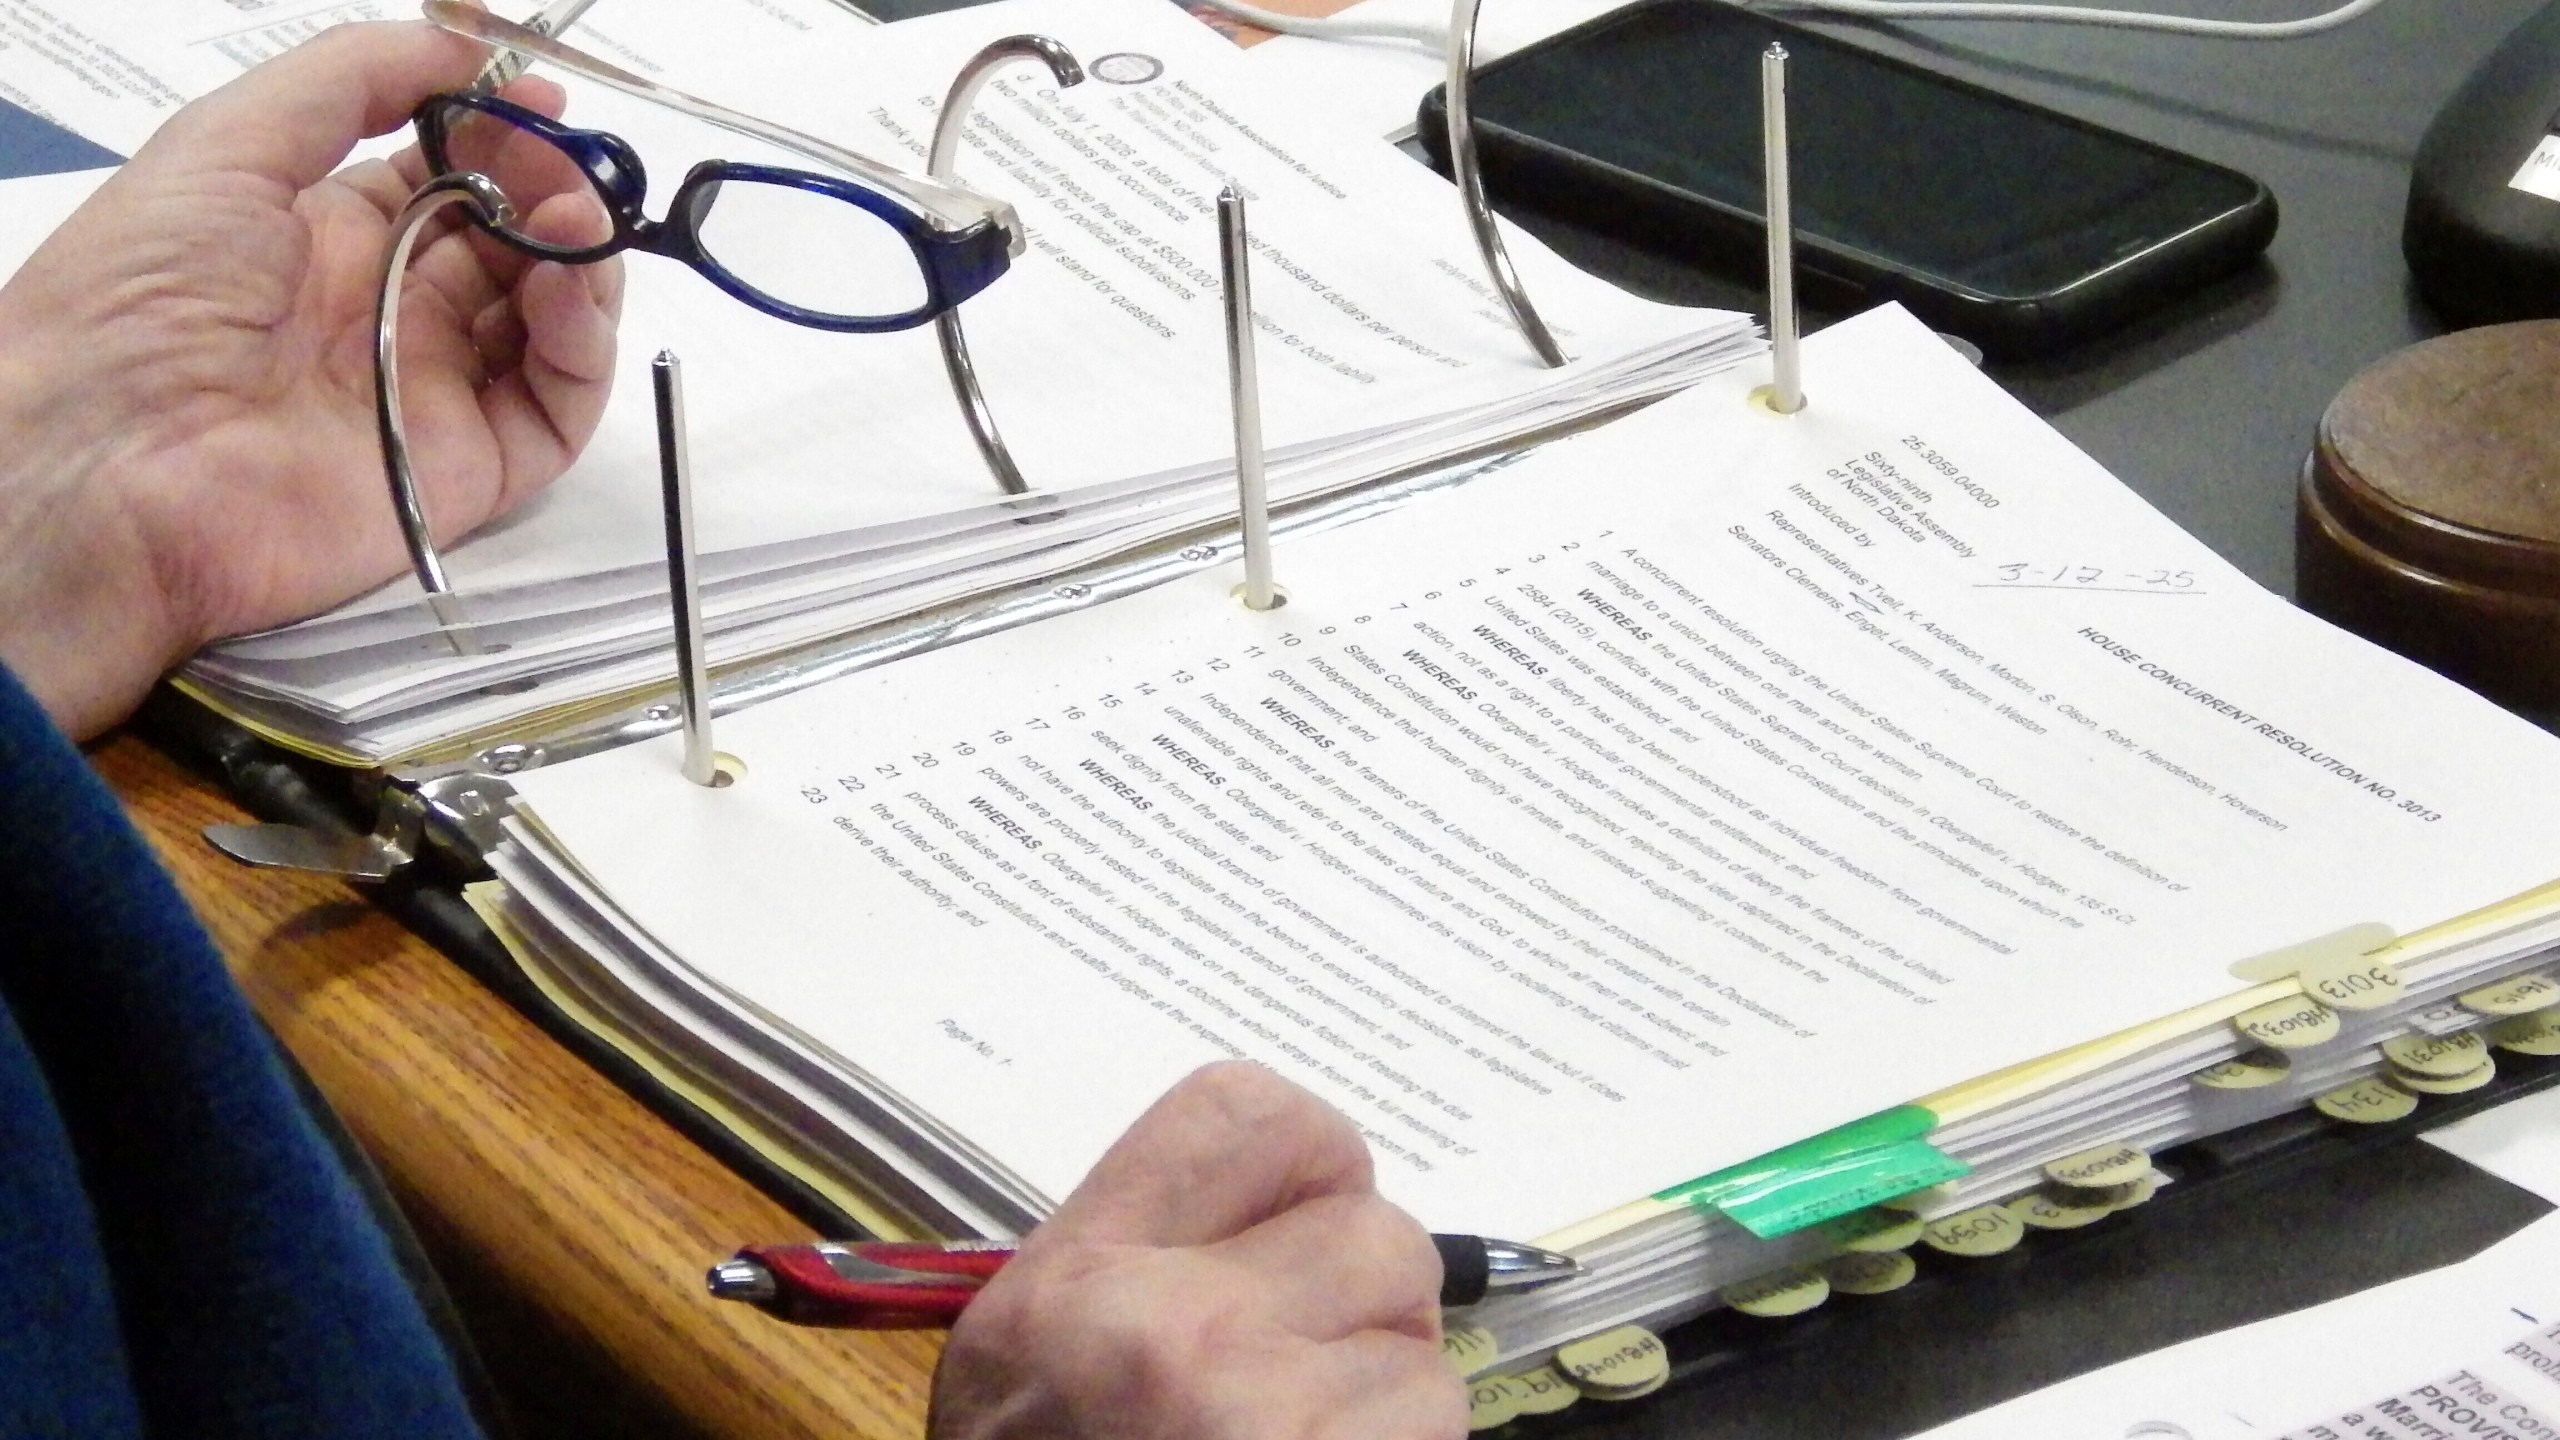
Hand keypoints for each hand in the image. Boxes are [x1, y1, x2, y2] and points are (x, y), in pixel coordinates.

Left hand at [0, 20, 622, 738]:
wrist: (104, 461)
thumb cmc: (138, 298)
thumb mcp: (229, 139)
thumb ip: (354, 77)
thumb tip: (472, 52)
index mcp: (332, 238)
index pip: (455, 178)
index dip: (507, 138)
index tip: (542, 101)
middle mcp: (394, 312)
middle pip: (517, 245)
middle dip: (555, 193)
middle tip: (567, 168)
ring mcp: (436, 391)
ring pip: (554, 324)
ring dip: (584, 262)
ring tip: (576, 220)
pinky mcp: (470, 469)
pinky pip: (559, 406)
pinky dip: (585, 345)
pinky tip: (566, 291)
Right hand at [930, 1062, 1464, 1439]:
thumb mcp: (1025, 1370)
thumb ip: (1141, 1269)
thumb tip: (1295, 1219)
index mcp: (1077, 1284)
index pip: (1249, 1112)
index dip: (1312, 1161)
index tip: (1309, 1221)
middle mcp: (1167, 1336)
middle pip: (1376, 1236)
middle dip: (1367, 1312)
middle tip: (1304, 1380)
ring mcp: (1262, 1427)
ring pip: (1427, 1362)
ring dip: (1389, 1417)